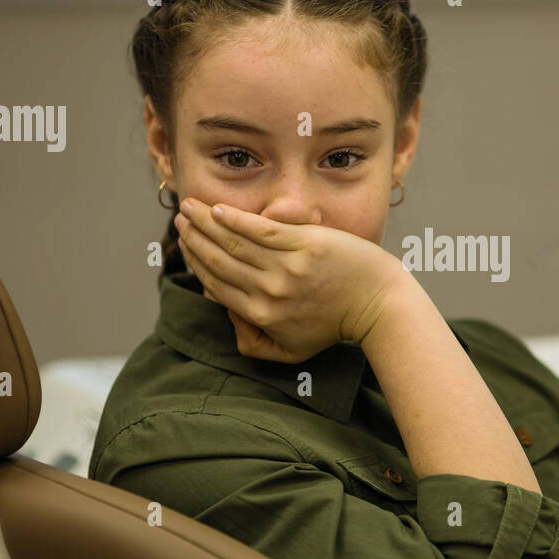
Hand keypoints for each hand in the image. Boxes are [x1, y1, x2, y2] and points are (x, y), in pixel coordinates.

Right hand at [174, 199, 405, 361]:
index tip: (186, 244)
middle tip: (181, 220)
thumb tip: (229, 314)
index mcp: (261, 317)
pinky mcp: (305, 245)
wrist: (377, 304)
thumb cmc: (334, 326)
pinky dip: (235, 219)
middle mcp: (269, 293)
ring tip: (190, 208)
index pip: (217, 285)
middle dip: (194, 238)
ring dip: (206, 223)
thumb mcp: (291, 350)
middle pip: (220, 261)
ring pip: (234, 242)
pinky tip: (217, 209)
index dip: (196, 263)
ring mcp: (287, 268)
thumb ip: (253, 342)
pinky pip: (261, 230)